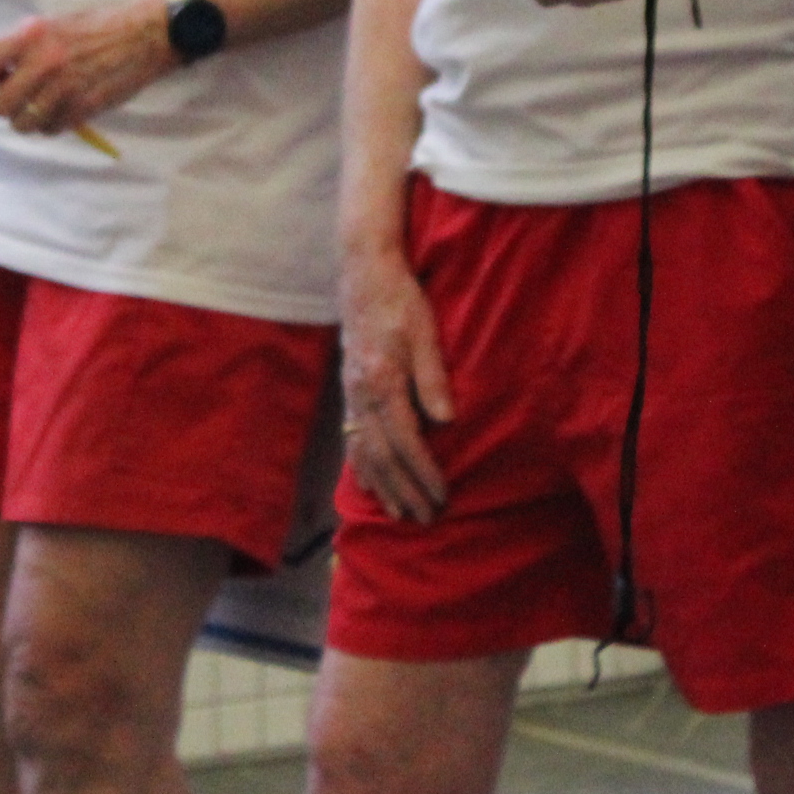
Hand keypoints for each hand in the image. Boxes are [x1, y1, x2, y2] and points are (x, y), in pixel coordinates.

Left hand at [0, 0, 179, 135]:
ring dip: (25, 120)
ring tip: (37, 108)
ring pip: (23, 122)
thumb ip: (19, 45)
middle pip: (0, 104)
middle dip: (1, 108)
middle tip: (10, 103)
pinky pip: (51, 129)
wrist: (142, 35)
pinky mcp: (83, 107)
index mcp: (31, 35)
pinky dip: (50, 125)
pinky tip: (60, 111)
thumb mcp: (52, 24)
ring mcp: (64, 87)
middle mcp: (43, 61)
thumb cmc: (95, 26)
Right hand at [339, 239, 454, 521]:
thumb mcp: (424, 333)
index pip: (405, 441)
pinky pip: (350, 438)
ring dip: (382, 485)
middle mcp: (361, 395)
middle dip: (404, 490)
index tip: (442, 495)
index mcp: (382, 382)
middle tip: (425, 518)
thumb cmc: (400, 300)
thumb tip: (446, 421)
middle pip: (382, 455)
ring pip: (363, 451)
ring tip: (398, 513)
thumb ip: (432, 378)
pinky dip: (360, 465)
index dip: (423, 472)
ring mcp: (351, 395)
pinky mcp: (348, 391)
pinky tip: (368, 483)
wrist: (364, 275)